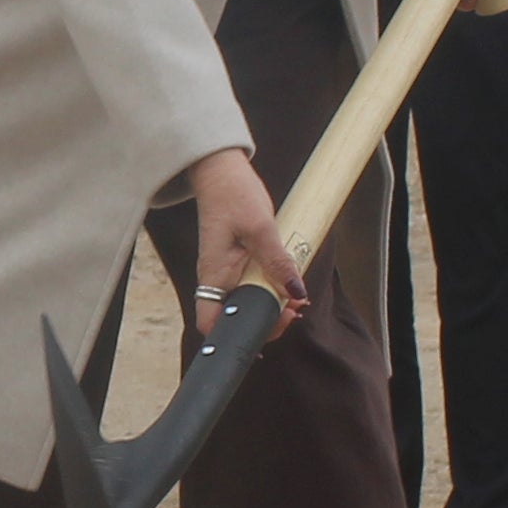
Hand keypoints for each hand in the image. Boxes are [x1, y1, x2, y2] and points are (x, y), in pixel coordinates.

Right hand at [183, 146, 304, 339]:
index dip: (236, 335)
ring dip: (271, 306)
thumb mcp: (261, 227)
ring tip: (295, 301)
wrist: (221, 172)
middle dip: (265, 322)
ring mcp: (226, 272)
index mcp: (214, 274)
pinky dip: (270, 290)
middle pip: (234, 318)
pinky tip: (288, 285)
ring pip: (246, 303)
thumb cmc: (233, 194)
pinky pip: (252, 286)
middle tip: (293, 311)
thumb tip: (295, 291)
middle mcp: (217, 279)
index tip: (270, 326)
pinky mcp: (236, 264)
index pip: (212, 322)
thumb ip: (278, 261)